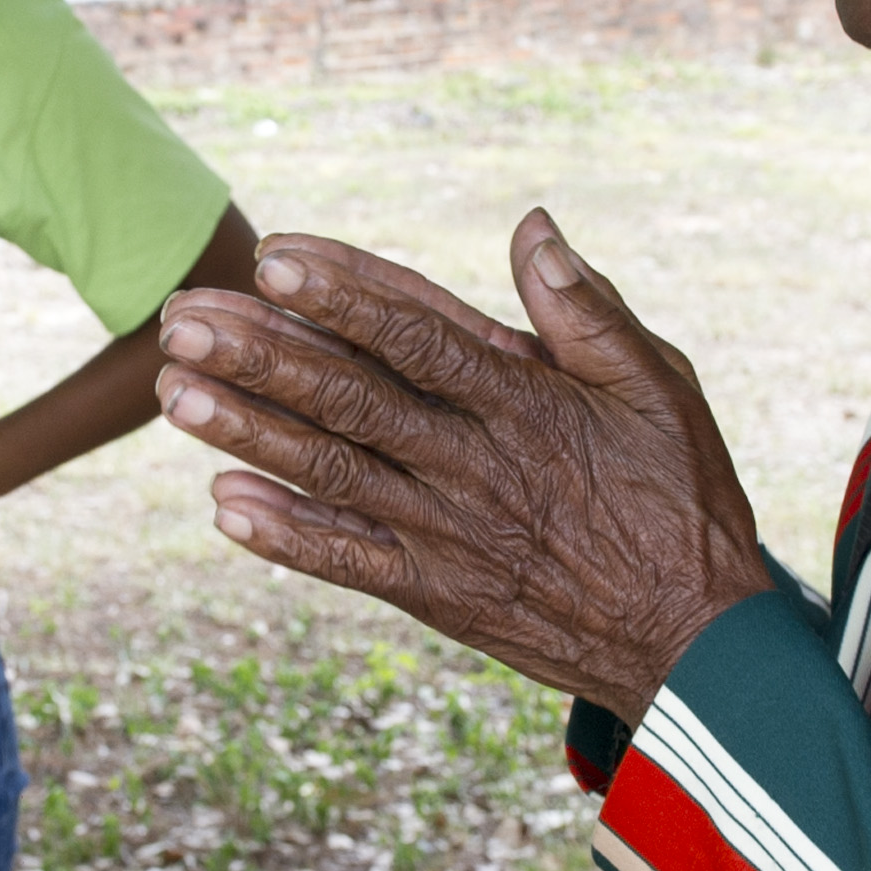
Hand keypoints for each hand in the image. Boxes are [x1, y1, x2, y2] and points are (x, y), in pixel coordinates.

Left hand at [153, 211, 774, 722]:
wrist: (697, 644)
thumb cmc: (681, 497)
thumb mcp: (660, 386)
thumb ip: (587, 311)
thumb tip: (531, 227)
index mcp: (528, 401)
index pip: (419, 334)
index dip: (346, 294)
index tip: (277, 257)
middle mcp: (477, 463)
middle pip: (353, 397)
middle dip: (263, 354)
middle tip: (183, 317)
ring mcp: (451, 533)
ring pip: (334, 473)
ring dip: (249, 432)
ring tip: (174, 393)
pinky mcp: (438, 594)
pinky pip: (349, 562)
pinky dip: (285, 537)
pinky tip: (221, 506)